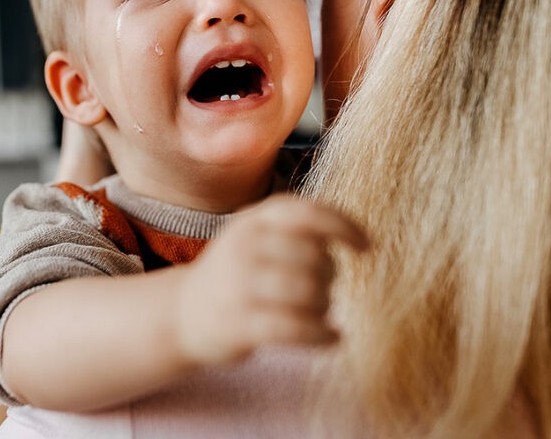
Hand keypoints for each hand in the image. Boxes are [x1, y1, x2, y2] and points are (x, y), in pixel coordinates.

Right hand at [174, 194, 366, 365]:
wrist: (184, 313)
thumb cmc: (237, 273)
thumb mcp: (257, 237)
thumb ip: (299, 231)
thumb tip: (354, 237)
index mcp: (253, 219)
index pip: (307, 213)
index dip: (344, 226)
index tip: (366, 247)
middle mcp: (243, 246)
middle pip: (312, 256)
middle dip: (329, 275)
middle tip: (325, 287)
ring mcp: (238, 285)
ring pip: (305, 291)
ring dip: (325, 305)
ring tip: (321, 311)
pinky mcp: (238, 324)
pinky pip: (294, 328)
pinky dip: (322, 334)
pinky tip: (333, 338)